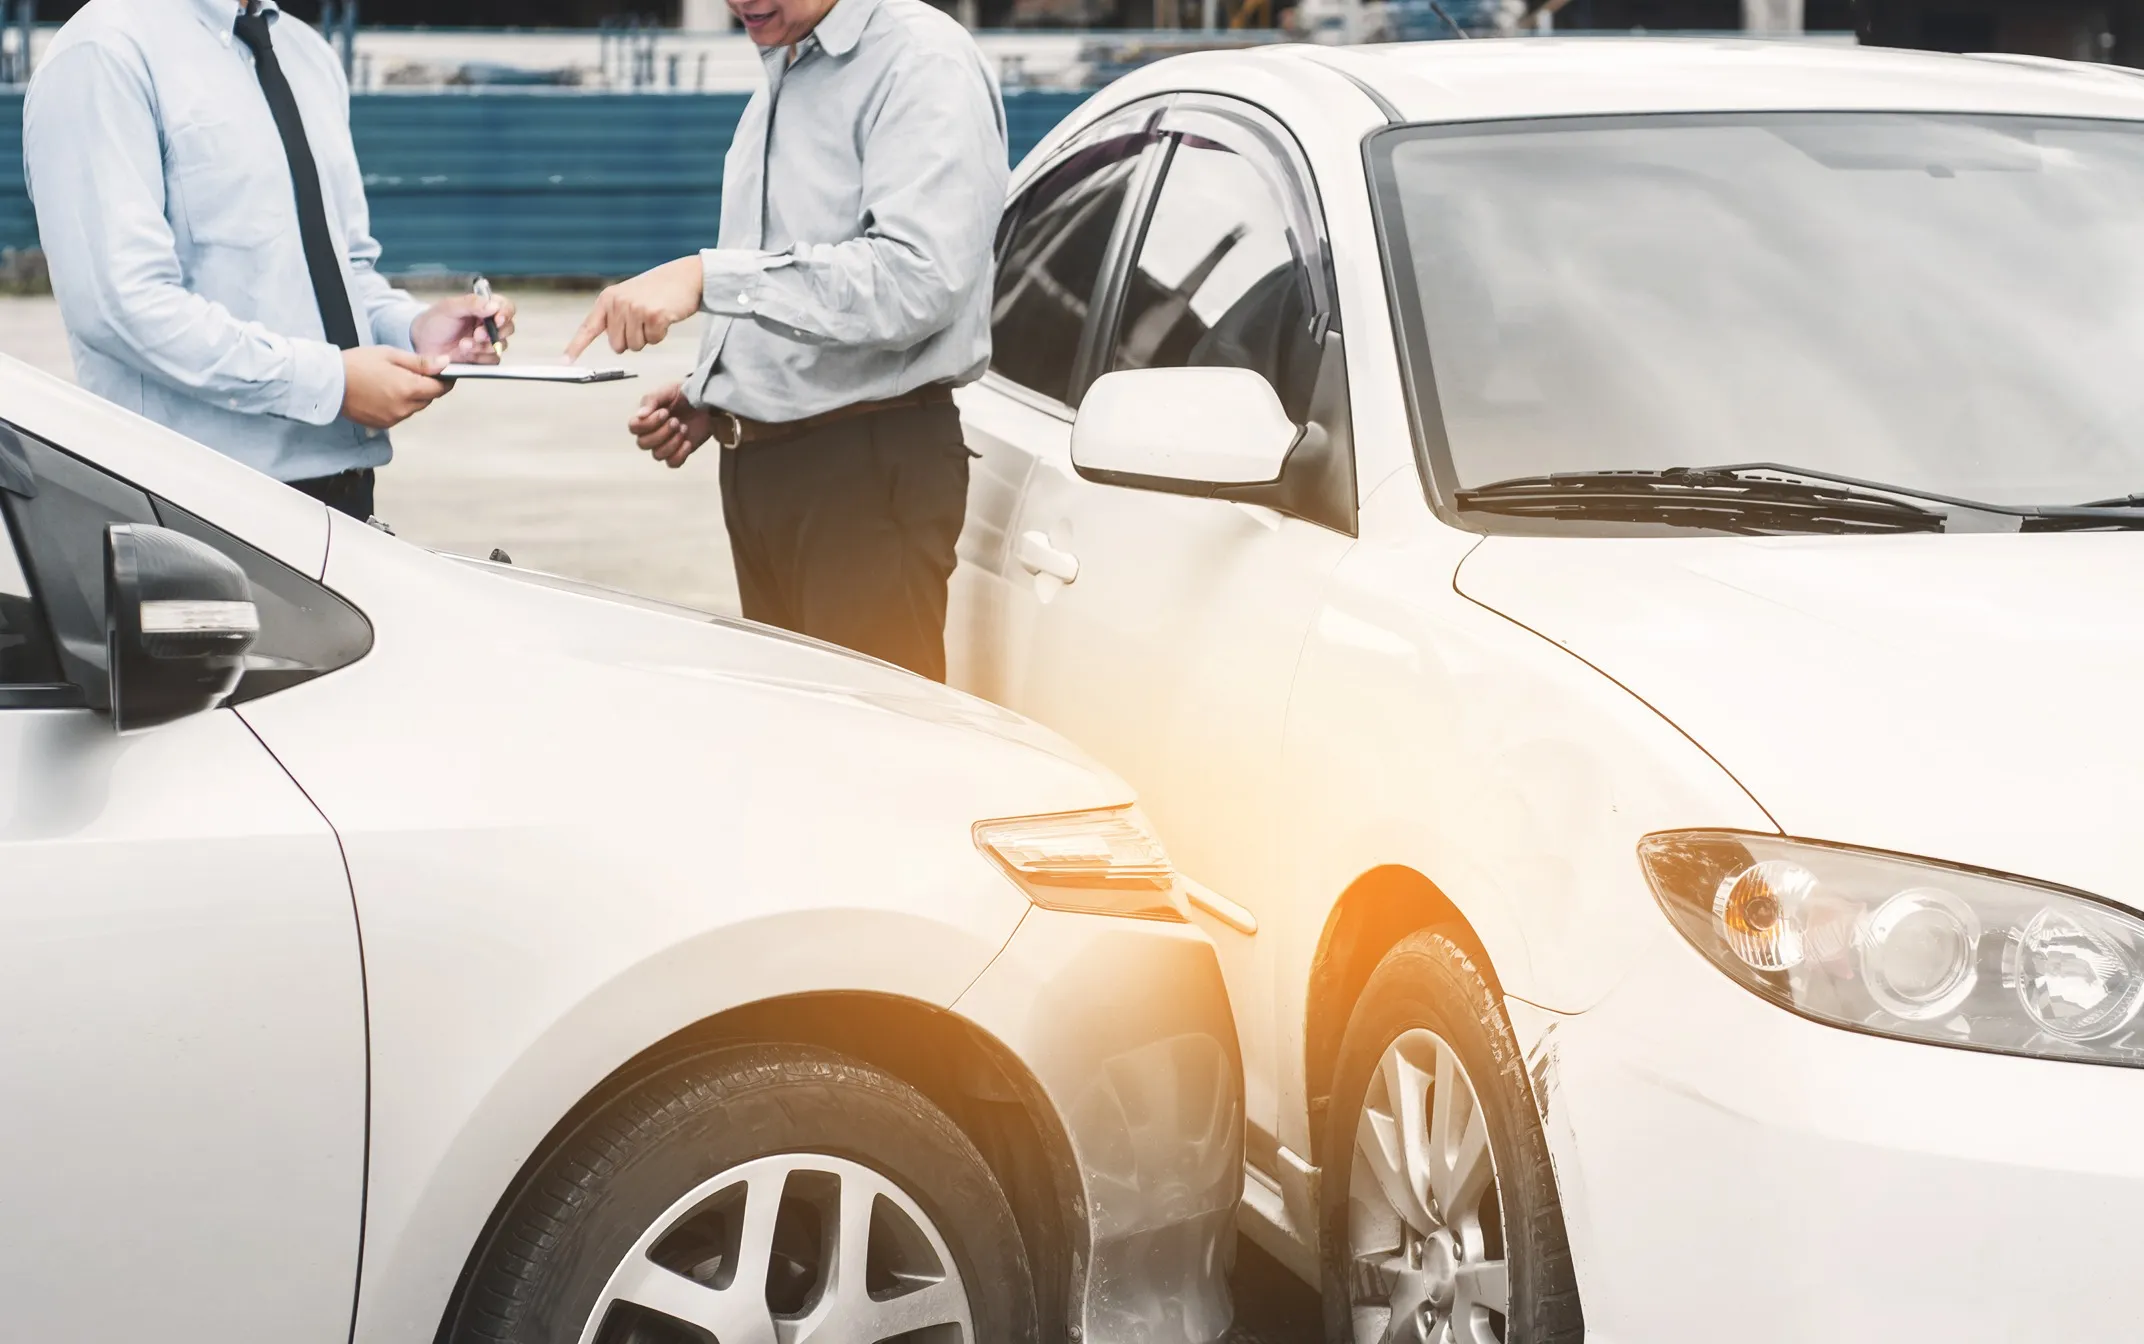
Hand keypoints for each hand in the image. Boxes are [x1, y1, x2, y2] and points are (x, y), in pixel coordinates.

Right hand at [342, 347, 450, 429]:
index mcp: (408, 389)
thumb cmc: (357, 364)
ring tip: (390, 381)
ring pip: (414, 407)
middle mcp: (403, 408)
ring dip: (411, 396)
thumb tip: (445, 364)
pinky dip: (398, 405)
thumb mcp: (391, 355)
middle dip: (424, 386)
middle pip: (427, 399)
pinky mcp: (383, 425)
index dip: (443, 380)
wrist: (328, 382)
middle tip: (407, 372)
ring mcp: (393, 418)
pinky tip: (382, 393)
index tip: (442, 373)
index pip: (440, 389)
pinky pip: (400, 414)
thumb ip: (421, 362)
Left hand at [412, 293, 516, 363]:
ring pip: (500, 346)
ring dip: (482, 346)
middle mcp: (489, 324)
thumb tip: (494, 306)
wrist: (422, 343)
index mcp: (484, 307)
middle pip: (508, 328)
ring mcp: (487, 342)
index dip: (506, 313)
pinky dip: (480, 358)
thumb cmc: (435, 321)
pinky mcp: (484, 357)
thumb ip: (472, 303)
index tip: (497, 320)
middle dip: (493, 333)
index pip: (506, 307)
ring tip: (463, 344)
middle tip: (476, 335)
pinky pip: (493, 360)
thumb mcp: (450, 307)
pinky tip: (465, 354)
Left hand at [566, 256, 703, 358]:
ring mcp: (635, 309)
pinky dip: (661, 334)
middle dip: (632, 339)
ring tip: (655, 316)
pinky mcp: (654, 316)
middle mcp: (618, 303)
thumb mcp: (629, 296)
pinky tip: (665, 317)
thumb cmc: (659, 289)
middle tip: (644, 321)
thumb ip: (616, 316)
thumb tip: (614, 343)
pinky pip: (653, 340)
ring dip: (648, 337)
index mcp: (608, 298)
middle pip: (618, 346)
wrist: (686, 276)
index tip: (566, 361)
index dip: (576, 346)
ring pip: (636, 346)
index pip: (589, 327)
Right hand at [628, 381, 717, 469]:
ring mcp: (666, 444)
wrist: (707, 401)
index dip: (648, 423)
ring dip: (672, 442)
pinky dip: (680, 454)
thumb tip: (640, 415)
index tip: (665, 412)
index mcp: (646, 418)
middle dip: (661, 433)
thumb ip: (651, 400)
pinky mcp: (679, 452)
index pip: (634, 427)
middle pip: (643, 444)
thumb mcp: (668, 390)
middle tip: (676, 421)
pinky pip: (673, 463)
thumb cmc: (684, 394)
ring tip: (684, 428)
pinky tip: (688, 442)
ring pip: (657, 455)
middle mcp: (652, 433)